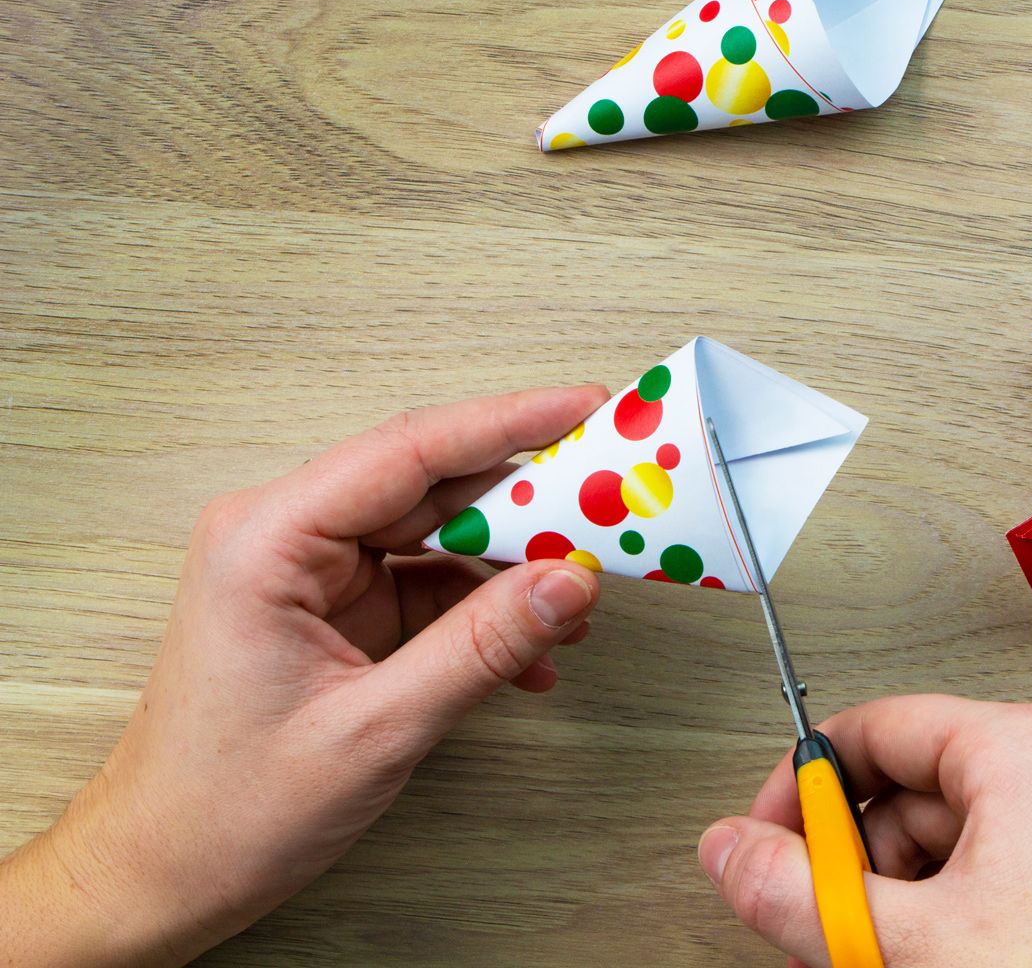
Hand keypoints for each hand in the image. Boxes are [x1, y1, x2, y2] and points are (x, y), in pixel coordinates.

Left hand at [0, 386, 609, 967]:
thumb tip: (569, 582)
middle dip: (528, 498)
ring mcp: (314, 573)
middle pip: (432, 485)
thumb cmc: (227, 809)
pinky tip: (535, 652)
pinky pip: (429, 586)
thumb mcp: (374, 730)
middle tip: (614, 501)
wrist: (163, 876)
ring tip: (583, 597)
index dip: (510, 423)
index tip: (589, 409)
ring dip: (513, 566)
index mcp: (268, 539)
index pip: (410, 449)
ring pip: (439, 534)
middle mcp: (288, 536)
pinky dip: (485, 614)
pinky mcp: (337, 610)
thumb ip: (480, 647)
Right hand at [698, 695, 1031, 967]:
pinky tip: (947, 960)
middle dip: (861, 862)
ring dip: (910, 895)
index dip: (806, 787)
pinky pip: (1015, 866)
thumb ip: (803, 894)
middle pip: (916, 786)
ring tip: (895, 958)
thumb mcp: (912, 946)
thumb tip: (733, 852)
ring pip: (964, 835)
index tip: (772, 838)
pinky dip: (965, 909)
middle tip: (834, 925)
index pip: (876, 727)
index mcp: (1025, 749)